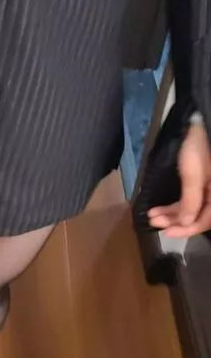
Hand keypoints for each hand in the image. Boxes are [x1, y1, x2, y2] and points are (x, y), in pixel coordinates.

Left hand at [148, 120, 210, 237]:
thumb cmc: (198, 148)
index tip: (166, 232)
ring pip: (191, 209)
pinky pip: (189, 200)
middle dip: (175, 221)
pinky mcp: (201, 184)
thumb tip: (186, 223)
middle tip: (154, 222)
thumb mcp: (193, 176)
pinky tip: (158, 208)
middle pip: (197, 216)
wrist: (198, 125)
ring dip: (171, 214)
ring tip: (152, 216)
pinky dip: (174, 205)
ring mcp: (209, 190)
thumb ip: (191, 202)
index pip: (205, 221)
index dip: (186, 229)